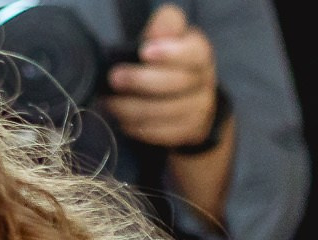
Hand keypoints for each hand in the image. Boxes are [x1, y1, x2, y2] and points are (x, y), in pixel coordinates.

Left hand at [101, 5, 222, 150]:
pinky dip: (141, 128)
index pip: (194, 52)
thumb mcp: (162, 35)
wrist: (183, 95)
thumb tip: (155, 36)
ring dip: (135, 109)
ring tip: (111, 103)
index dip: (171, 53)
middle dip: (142, 81)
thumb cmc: (163, 59)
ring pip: (170, 112)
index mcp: (199, 51)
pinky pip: (167, 133)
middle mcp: (205, 79)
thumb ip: (162, 28)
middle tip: (114, 78)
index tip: (144, 52)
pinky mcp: (193, 130)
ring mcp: (202, 107)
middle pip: (179, 83)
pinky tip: (124, 121)